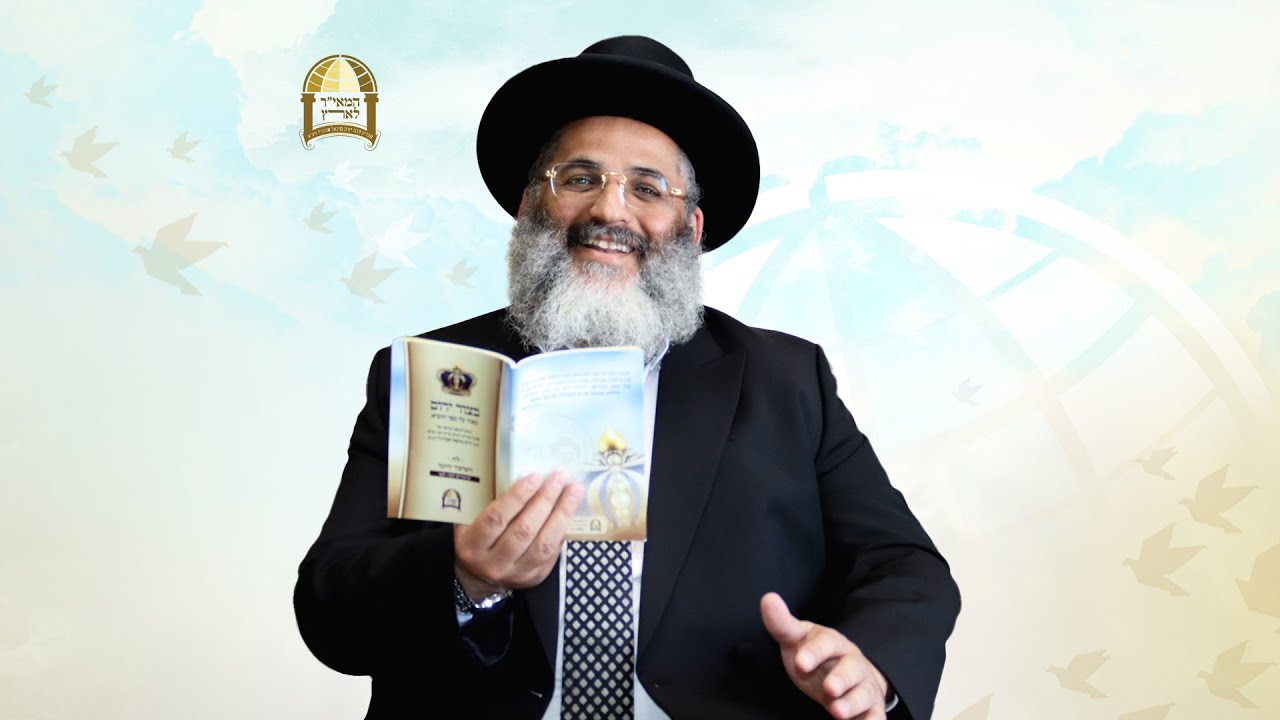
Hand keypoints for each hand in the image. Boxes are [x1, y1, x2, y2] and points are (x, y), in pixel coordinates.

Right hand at [453, 472, 581, 598]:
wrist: (478, 575)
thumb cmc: (477, 538)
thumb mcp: (471, 521)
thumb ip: (491, 504)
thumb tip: (528, 479)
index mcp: (472, 545)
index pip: (496, 518)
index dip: (518, 496)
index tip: (535, 477)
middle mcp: (493, 563)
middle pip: (524, 530)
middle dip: (545, 500)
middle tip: (559, 478)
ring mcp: (515, 573)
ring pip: (543, 544)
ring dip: (561, 514)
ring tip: (573, 492)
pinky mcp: (534, 578)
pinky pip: (553, 553)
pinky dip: (563, 530)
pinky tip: (570, 512)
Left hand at [761, 592, 889, 719]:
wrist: (846, 675)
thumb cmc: (817, 657)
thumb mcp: (797, 639)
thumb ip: (782, 624)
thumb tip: (768, 598)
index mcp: (833, 643)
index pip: (827, 643)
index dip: (815, 652)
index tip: (801, 663)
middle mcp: (853, 664)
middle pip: (852, 669)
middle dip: (841, 679)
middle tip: (829, 688)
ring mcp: (863, 687)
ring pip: (864, 694)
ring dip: (853, 703)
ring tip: (837, 712)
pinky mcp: (870, 708)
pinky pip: (876, 716)